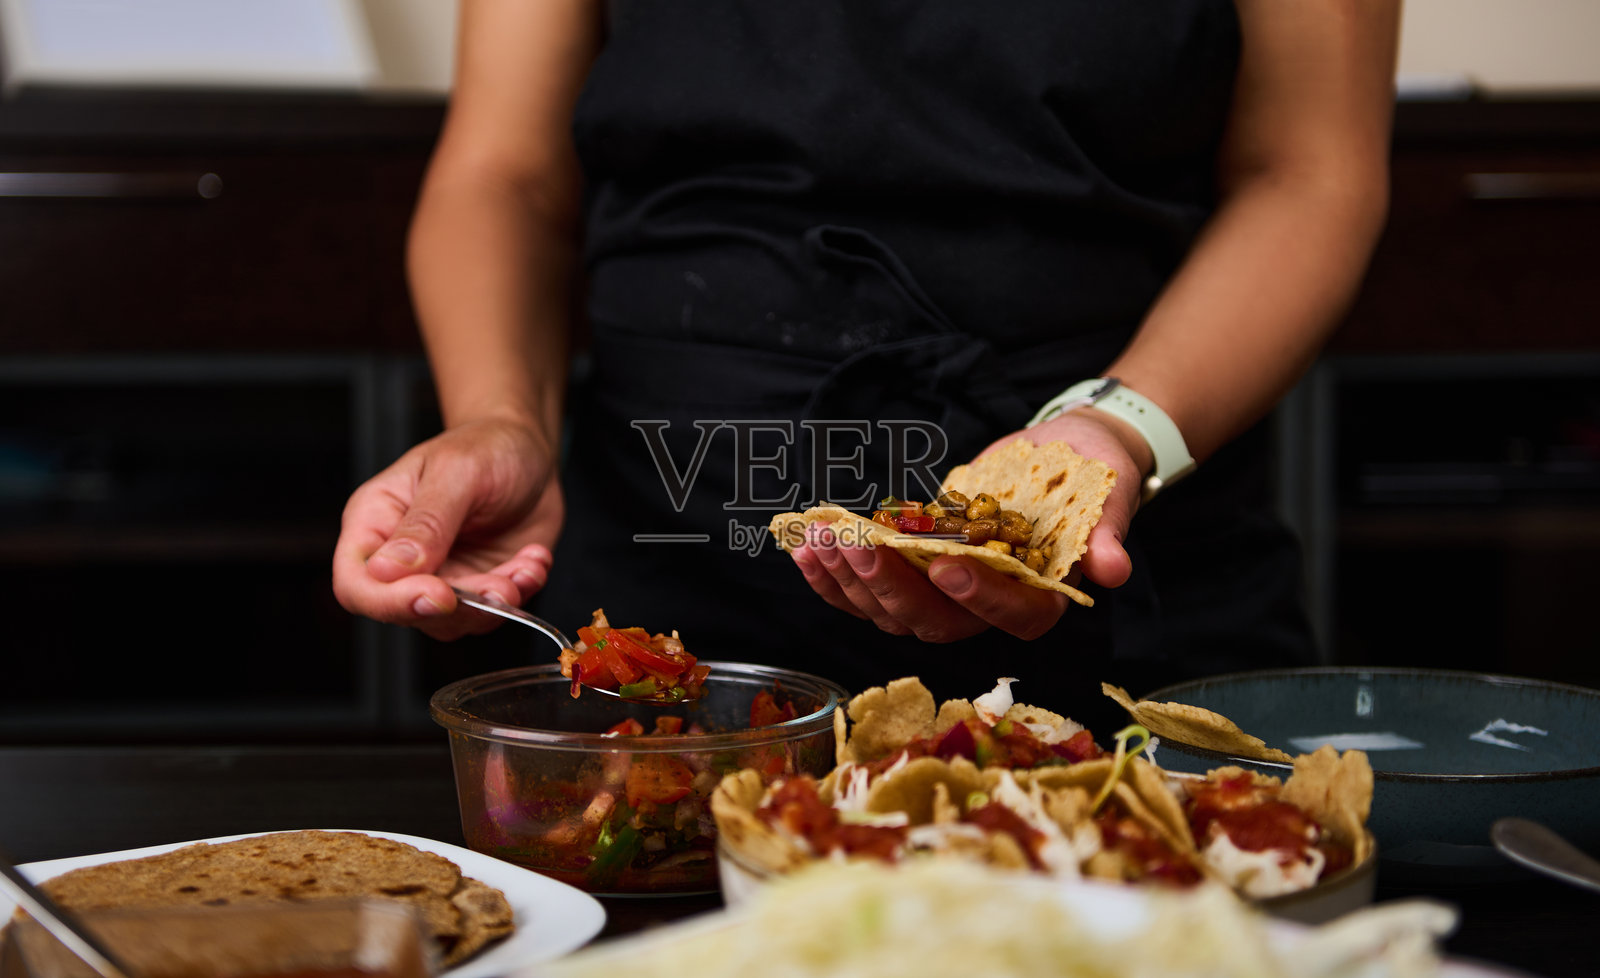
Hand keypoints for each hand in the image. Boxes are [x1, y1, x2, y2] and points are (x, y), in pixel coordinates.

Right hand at [331, 417, 562, 639]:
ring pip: (454, 621)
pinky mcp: (478, 584)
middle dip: (462, 606)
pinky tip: (534, 559)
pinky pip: (493, 611)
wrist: (530, 450)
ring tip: (526, 566)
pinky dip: (520, 592)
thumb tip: (386, 570)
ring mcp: (441, 575)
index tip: (439, 596)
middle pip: (407, 612)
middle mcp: (401, 557)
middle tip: (502, 585)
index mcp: (375, 521)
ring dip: (496, 603)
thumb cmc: (485, 445)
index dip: (390, 601)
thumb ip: (426, 522)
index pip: (356, 583)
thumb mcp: (456, 472)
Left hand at [788, 410, 1145, 641]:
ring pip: (891, 612)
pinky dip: (832, 577)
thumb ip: (1106, 535)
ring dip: (850, 581)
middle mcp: (988, 611)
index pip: (1011, 615)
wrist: (1066, 459)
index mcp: (1040, 601)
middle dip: (890, 586)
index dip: (978, 597)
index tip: (944, 564)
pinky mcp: (912, 579)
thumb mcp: (1108, 497)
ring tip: (821, 541)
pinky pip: (865, 593)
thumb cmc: (1093, 480)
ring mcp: (944, 599)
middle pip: (936, 621)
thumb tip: (1113, 569)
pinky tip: (805, 549)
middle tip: (857, 545)